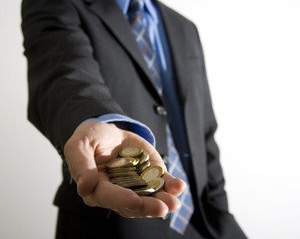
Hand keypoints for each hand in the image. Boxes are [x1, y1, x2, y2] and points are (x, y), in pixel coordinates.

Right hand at [64, 121, 185, 217]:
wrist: (109, 133)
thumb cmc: (91, 139)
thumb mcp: (79, 145)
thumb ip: (80, 164)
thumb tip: (84, 187)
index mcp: (97, 189)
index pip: (109, 197)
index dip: (122, 200)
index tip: (136, 202)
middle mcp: (118, 192)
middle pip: (133, 204)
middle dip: (148, 207)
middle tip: (161, 209)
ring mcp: (137, 186)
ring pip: (150, 198)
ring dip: (163, 201)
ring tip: (174, 203)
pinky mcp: (151, 176)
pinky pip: (162, 184)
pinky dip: (171, 186)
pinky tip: (179, 186)